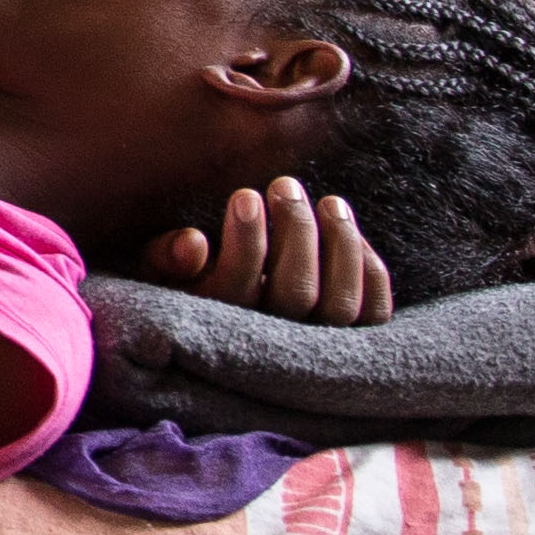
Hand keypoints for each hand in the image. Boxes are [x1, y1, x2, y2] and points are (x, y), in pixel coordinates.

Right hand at [142, 177, 395, 323]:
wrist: (231, 340)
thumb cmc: (188, 292)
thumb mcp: (159, 277)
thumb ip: (165, 259)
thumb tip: (193, 242)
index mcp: (221, 326)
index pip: (239, 286)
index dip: (245, 238)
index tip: (245, 195)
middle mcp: (273, 347)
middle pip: (296, 292)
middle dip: (295, 230)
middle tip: (284, 185)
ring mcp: (318, 349)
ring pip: (342, 303)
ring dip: (341, 244)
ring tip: (329, 202)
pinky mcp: (355, 344)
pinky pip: (375, 312)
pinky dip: (371, 271)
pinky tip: (354, 235)